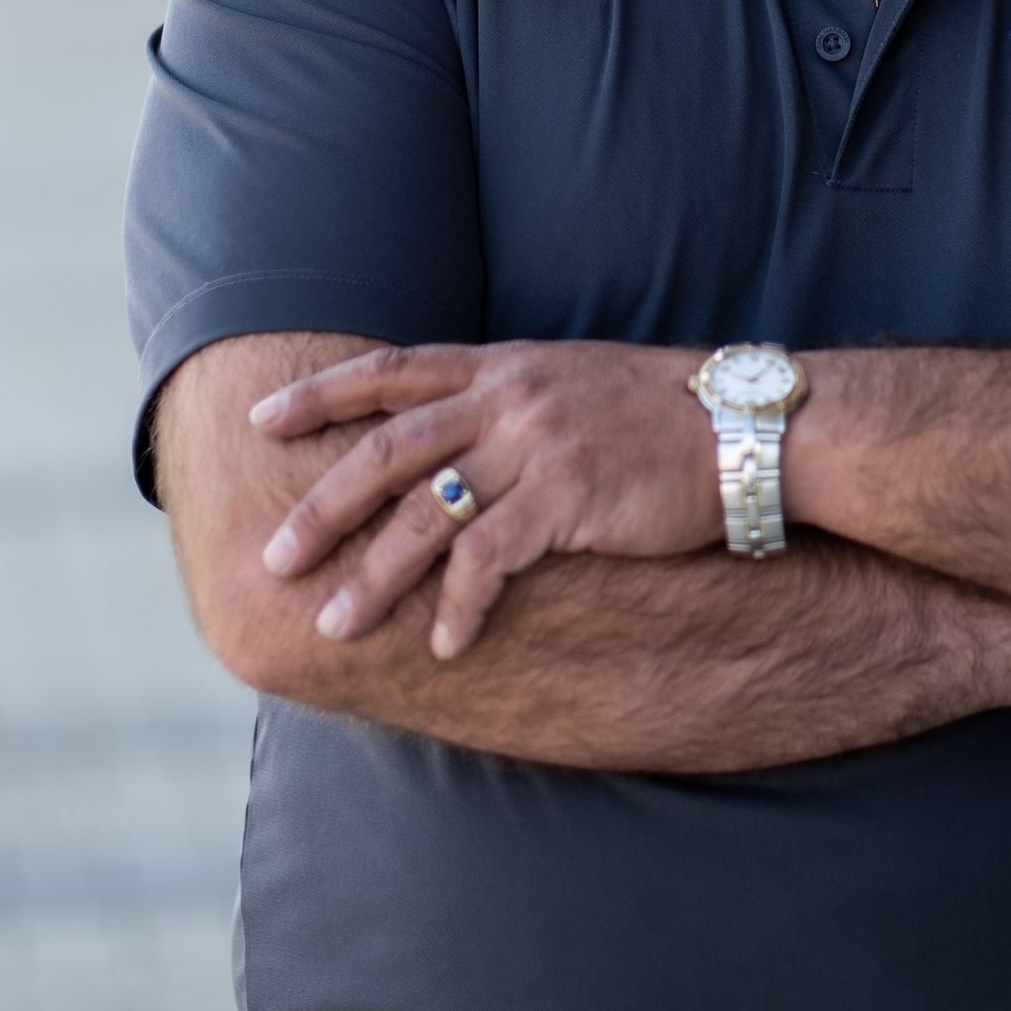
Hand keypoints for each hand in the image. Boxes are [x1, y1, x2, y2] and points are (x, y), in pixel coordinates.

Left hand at [249, 340, 715, 658]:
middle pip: (389, 450)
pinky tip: (445, 644)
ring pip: (428, 513)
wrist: (747, 423)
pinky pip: (491, 560)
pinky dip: (460, 606)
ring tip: (334, 624)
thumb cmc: (667, 413)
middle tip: (274, 558)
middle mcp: (512, 398)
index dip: (323, 393)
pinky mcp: (570, 497)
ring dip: (374, 574)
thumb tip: (459, 438)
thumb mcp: (576, 383)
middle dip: (323, 505)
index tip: (262, 418)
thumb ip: (513, 402)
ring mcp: (539, 445)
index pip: (394, 371)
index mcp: (507, 365)